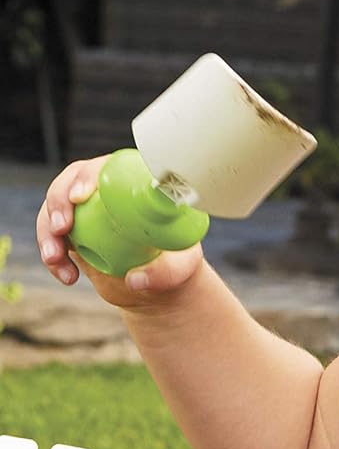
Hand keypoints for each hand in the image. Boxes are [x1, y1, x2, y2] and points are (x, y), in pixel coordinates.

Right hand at [36, 158, 203, 306]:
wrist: (159, 279)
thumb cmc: (176, 261)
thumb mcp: (181, 268)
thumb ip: (166, 273)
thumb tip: (136, 280)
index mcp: (133, 183)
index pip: (105, 168)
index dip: (88, 176)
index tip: (80, 196)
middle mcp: (105, 189)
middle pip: (70, 181)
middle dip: (58, 201)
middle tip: (62, 228)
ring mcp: (85, 208)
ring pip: (53, 210)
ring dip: (47, 233)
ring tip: (56, 259)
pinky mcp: (72, 228)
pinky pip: (51, 236)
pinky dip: (52, 255)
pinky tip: (67, 276)